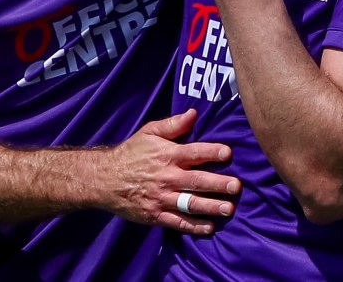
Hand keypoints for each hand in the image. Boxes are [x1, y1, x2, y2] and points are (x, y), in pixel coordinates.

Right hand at [104, 109, 240, 234]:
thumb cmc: (131, 153)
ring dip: (211, 207)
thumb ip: (172, 124)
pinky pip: (178, 222)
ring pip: (190, 203)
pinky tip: (210, 227)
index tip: (228, 153)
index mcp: (167, 155)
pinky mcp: (156, 215)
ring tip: (229, 209)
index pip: (194, 152)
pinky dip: (194, 226)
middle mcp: (167, 176)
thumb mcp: (149, 132)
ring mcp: (162, 197)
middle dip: (218, 183)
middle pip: (197, 180)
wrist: (105, 179)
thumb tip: (193, 114)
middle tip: (237, 186)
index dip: (211, 152)